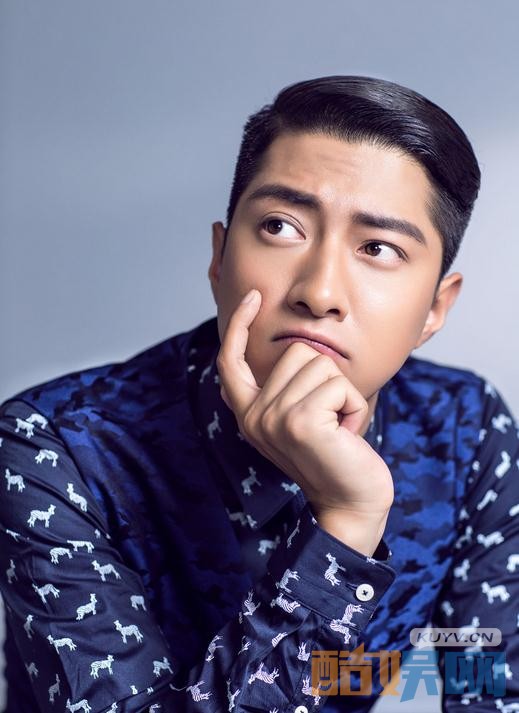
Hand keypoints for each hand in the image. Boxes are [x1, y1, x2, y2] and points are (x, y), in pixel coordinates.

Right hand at [216, 289, 393, 554]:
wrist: (353, 502)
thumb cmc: (337, 455)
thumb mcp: (304, 415)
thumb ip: (292, 385)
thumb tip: (299, 346)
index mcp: (250, 414)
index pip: (231, 361)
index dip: (239, 326)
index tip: (253, 297)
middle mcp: (254, 416)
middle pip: (297, 352)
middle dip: (327, 379)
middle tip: (330, 419)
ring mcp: (273, 419)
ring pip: (320, 364)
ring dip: (343, 394)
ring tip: (339, 429)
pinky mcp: (299, 423)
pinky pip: (338, 385)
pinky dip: (354, 406)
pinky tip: (347, 435)